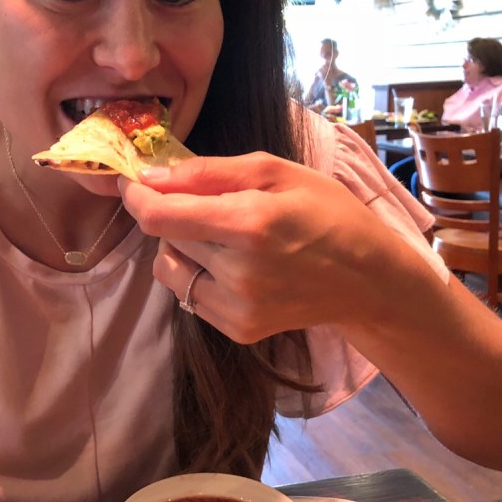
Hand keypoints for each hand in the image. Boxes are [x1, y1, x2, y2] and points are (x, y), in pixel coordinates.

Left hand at [120, 152, 398, 342]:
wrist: (368, 280)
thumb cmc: (327, 213)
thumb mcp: (277, 171)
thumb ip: (209, 172)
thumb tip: (152, 177)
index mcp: (250, 224)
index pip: (160, 217)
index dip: (136, 197)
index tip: (133, 182)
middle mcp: (239, 272)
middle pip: (164, 239)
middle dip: (171, 214)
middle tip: (203, 203)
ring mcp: (238, 308)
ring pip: (170, 269)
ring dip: (181, 246)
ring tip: (221, 236)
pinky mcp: (238, 330)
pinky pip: (189, 294)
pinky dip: (197, 273)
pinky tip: (233, 264)